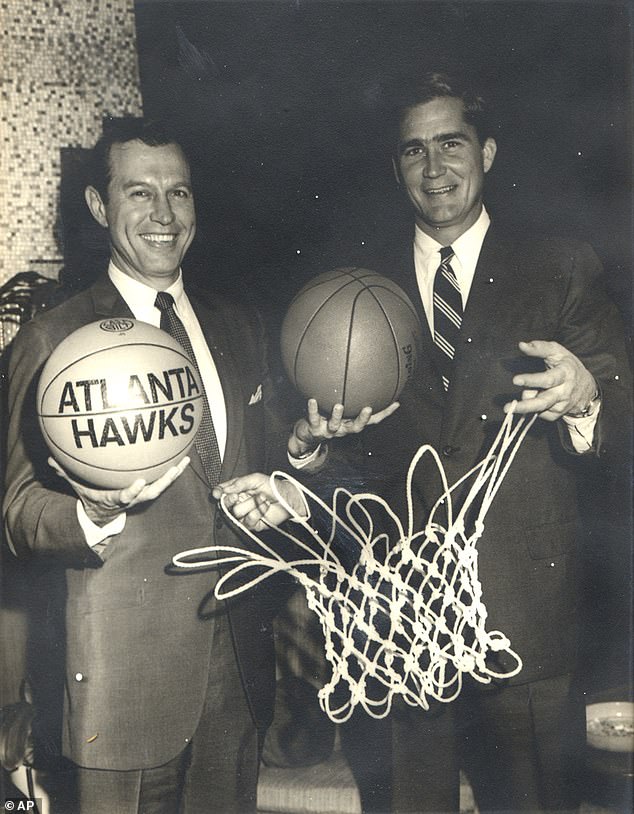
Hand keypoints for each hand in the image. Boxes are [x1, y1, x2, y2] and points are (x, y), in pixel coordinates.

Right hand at [48, 456, 189, 524]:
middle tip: (174, 469)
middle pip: (152, 491)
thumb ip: (66, 474)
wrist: (103, 515)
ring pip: (162, 486)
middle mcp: (134, 498)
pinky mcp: (149, 489)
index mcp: (117, 499)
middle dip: (164, 481)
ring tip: (185, 460)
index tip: (139, 482)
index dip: (133, 491)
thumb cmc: (92, 497)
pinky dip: (173, 470)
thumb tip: (50, 460)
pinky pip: (163, 480)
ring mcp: (143, 495)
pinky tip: (183, 456)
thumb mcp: (78, 488)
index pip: (125, 496)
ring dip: (174, 474)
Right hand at [212, 472, 306, 531]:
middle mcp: (239, 502)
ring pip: (237, 513)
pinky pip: (248, 521)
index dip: (218, 493)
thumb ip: (239, 483)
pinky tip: (265, 507)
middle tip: (239, 496)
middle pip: (225, 505)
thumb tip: (224, 490)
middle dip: (232, 500)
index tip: (217, 494)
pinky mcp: (252, 524)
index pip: (222, 492)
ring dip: (252, 504)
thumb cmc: (273, 486)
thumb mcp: (256, 479)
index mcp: (237, 490)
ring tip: (263, 499)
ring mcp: (245, 514)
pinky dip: (258, 512)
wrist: (287, 499)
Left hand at [287, 398, 399, 456]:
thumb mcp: (340, 408)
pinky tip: (312, 400)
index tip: (395, 403)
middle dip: (362, 419)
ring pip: (335, 425)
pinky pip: (313, 418)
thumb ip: (351, 397)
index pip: (372, 421)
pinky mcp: (314, 429)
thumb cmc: (326, 418)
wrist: (306, 435)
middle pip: (356, 427)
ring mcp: (329, 430)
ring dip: (337, 416)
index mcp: (351, 423)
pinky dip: (313, 410)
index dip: (384, 413)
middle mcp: (343, 428)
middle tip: (368, 409)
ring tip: (338, 405)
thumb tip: (362, 376)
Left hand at [503, 340, 596, 420]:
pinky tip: (538, 398)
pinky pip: (540, 414)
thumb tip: (521, 345)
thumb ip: (539, 348)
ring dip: (528, 402)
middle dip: (525, 406)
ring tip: (525, 395)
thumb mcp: (557, 352)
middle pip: (543, 402)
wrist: (586, 388)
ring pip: (539, 408)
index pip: (547, 379)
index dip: (531, 380)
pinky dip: (534, 407)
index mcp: (565, 373)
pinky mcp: (557, 414)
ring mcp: (561, 405)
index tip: (515, 380)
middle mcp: (564, 392)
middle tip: (507, 408)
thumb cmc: (567, 365)